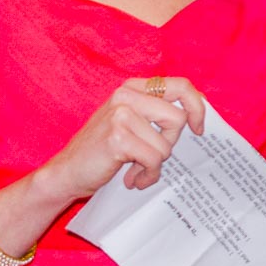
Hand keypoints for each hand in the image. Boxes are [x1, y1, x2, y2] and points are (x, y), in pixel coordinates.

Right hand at [31, 76, 205, 208]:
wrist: (66, 173)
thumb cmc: (103, 151)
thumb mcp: (130, 123)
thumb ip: (157, 112)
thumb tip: (199, 110)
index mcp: (132, 88)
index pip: (181, 86)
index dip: (197, 107)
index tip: (198, 129)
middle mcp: (126, 95)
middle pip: (178, 118)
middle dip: (170, 143)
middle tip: (151, 156)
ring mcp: (121, 115)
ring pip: (166, 144)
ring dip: (155, 164)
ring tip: (137, 170)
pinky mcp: (118, 138)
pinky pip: (153, 160)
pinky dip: (147, 175)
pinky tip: (132, 179)